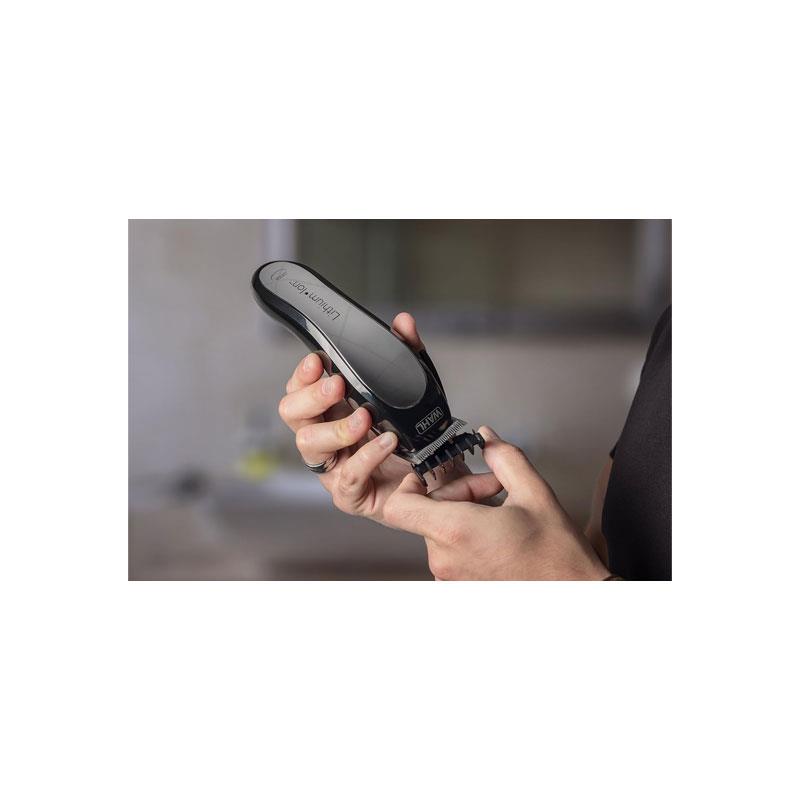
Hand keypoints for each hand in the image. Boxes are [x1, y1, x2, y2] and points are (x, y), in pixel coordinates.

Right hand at [277, 313, 490, 524]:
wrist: (442, 481)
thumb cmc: (416, 438)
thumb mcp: (416, 390)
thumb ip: (408, 355)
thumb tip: (403, 323)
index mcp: (331, 411)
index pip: (299, 388)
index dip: (303, 374)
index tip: (319, 360)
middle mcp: (325, 438)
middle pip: (292, 413)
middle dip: (311, 396)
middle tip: (337, 385)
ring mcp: (334, 468)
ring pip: (309, 445)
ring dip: (336, 427)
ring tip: (364, 417)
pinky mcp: (350, 495)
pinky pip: (347, 477)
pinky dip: (366, 457)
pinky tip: (386, 442)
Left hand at [383, 427, 611, 579]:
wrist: (574, 596)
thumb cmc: (557, 557)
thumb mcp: (534, 493)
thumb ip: (504, 457)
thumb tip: (487, 438)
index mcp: (456, 531)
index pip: (398, 506)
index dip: (410, 484)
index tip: (432, 475)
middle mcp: (445, 558)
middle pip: (426, 512)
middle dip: (457, 493)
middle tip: (493, 489)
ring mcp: (450, 577)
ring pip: (438, 530)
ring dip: (463, 514)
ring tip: (499, 513)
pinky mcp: (459, 586)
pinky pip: (449, 551)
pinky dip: (466, 536)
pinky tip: (496, 532)